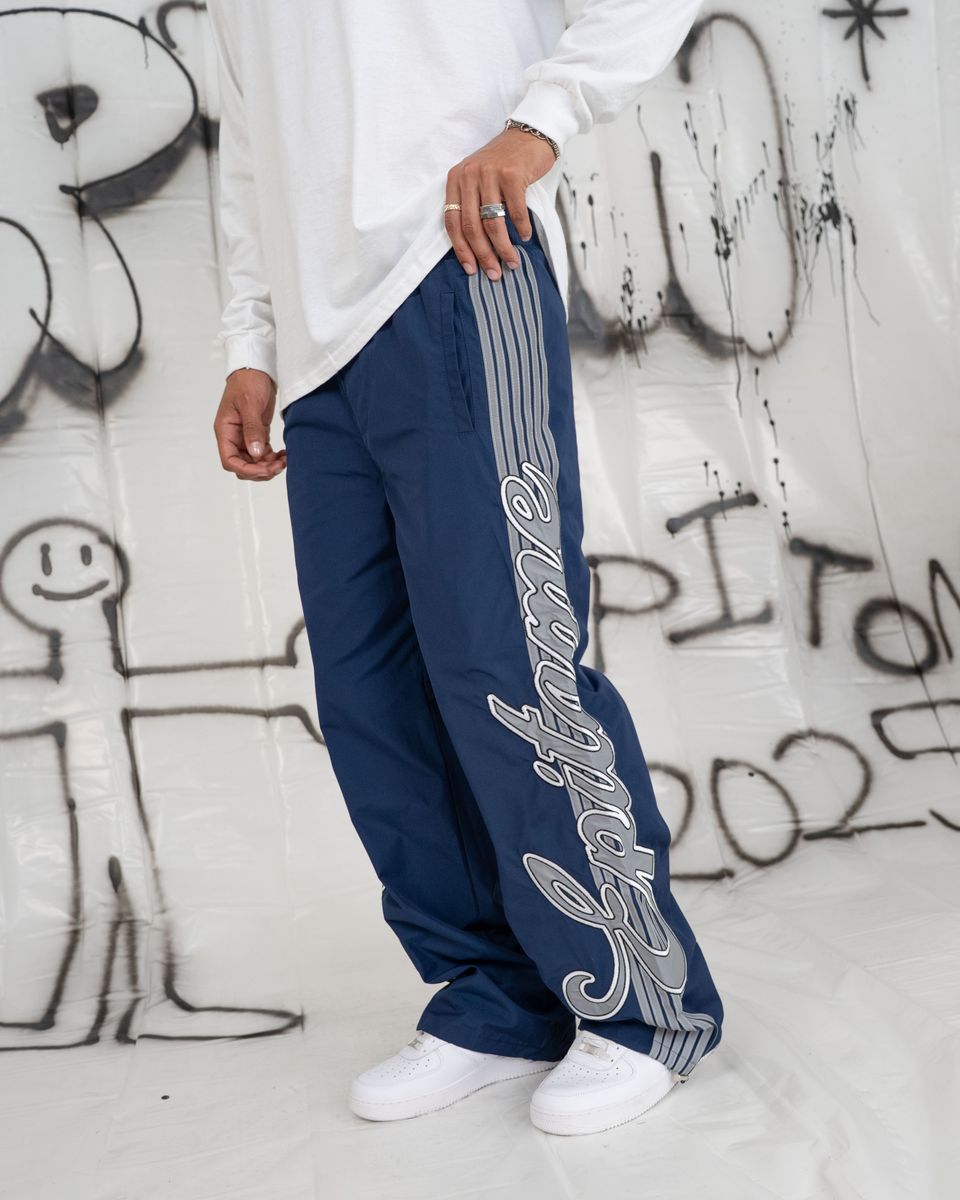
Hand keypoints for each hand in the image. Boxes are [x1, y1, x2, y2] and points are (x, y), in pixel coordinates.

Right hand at [213, 367, 286, 480]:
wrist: (256, 368)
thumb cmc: (248, 381)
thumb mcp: (250, 404)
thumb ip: (253, 429)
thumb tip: (256, 453)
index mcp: (225, 431)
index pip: (230, 460)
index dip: (247, 469)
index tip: (266, 469)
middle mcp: (233, 437)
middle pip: (243, 465)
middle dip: (260, 470)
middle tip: (280, 465)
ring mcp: (244, 436)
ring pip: (254, 462)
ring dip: (268, 466)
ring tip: (285, 460)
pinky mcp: (256, 433)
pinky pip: (263, 453)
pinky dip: (272, 458)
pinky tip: (284, 455)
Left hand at [445, 126, 556, 280]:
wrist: (528, 134)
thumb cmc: (504, 163)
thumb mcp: (478, 179)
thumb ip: (472, 204)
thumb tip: (476, 247)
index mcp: (456, 179)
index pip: (452, 222)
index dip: (461, 250)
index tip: (471, 269)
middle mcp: (469, 175)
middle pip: (472, 227)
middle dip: (484, 256)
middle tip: (494, 273)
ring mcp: (490, 174)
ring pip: (493, 223)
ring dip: (503, 248)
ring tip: (511, 262)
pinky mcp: (512, 174)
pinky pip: (515, 212)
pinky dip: (521, 229)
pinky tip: (525, 237)